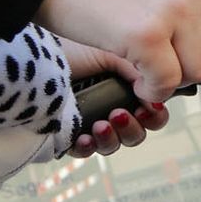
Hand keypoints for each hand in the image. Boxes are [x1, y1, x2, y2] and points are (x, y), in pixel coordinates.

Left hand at [57, 37, 170, 157]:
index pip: (152, 113)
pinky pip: (86, 152)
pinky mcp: (68, 133)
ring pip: (116, 145)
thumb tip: (159, 95)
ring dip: (114, 138)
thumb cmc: (76, 49)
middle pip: (138, 133)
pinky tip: (85, 135)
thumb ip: (144, 72)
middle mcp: (111, 107)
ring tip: (100, 123)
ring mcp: (90, 122)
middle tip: (119, 114)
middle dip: (134, 128)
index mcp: (126, 91)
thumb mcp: (118, 54)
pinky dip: (90, 147)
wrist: (41, 56)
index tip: (147, 109)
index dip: (154, 116)